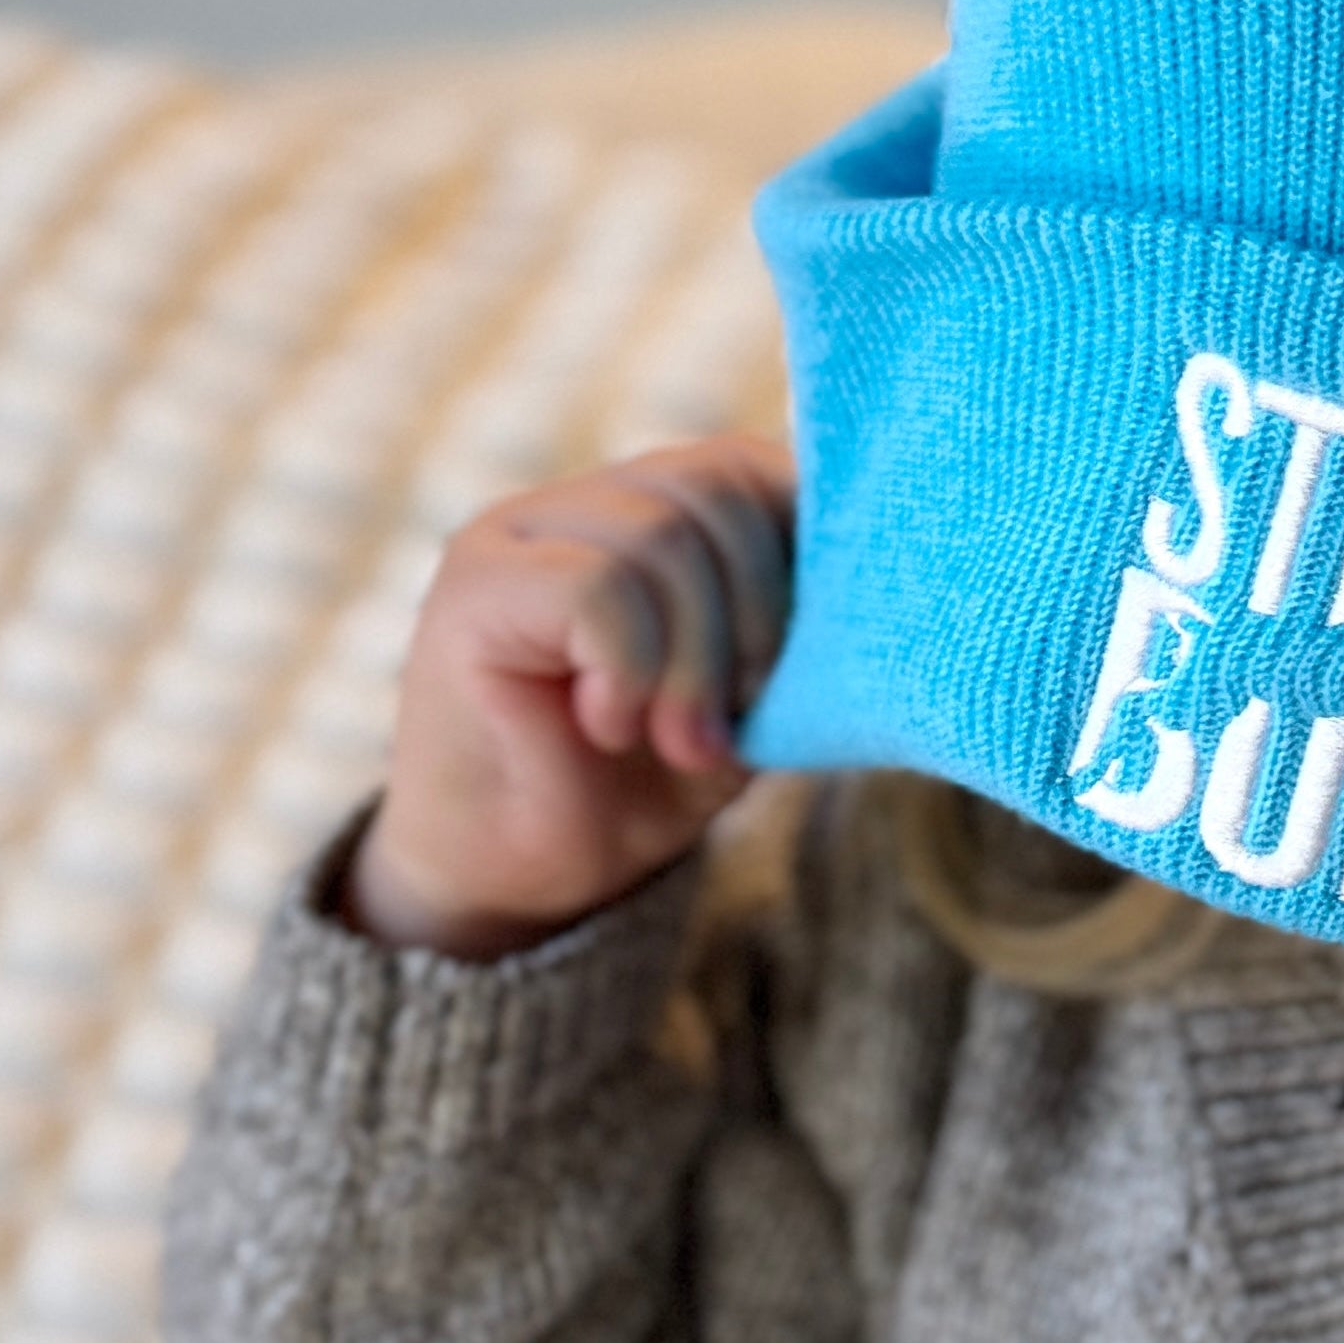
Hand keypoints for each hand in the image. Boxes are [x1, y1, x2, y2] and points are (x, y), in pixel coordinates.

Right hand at [347, 436, 797, 959]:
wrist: (516, 877)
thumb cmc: (637, 782)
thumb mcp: (745, 693)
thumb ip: (792, 620)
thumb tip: (867, 576)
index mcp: (655, 505)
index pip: (755, 465)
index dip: (803, 549)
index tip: (799, 660)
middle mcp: (586, 500)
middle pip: (716, 485)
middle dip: (758, 610)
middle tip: (741, 713)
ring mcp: (519, 531)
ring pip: (662, 535)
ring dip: (695, 657)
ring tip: (680, 739)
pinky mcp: (476, 585)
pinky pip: (597, 587)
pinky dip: (633, 668)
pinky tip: (610, 725)